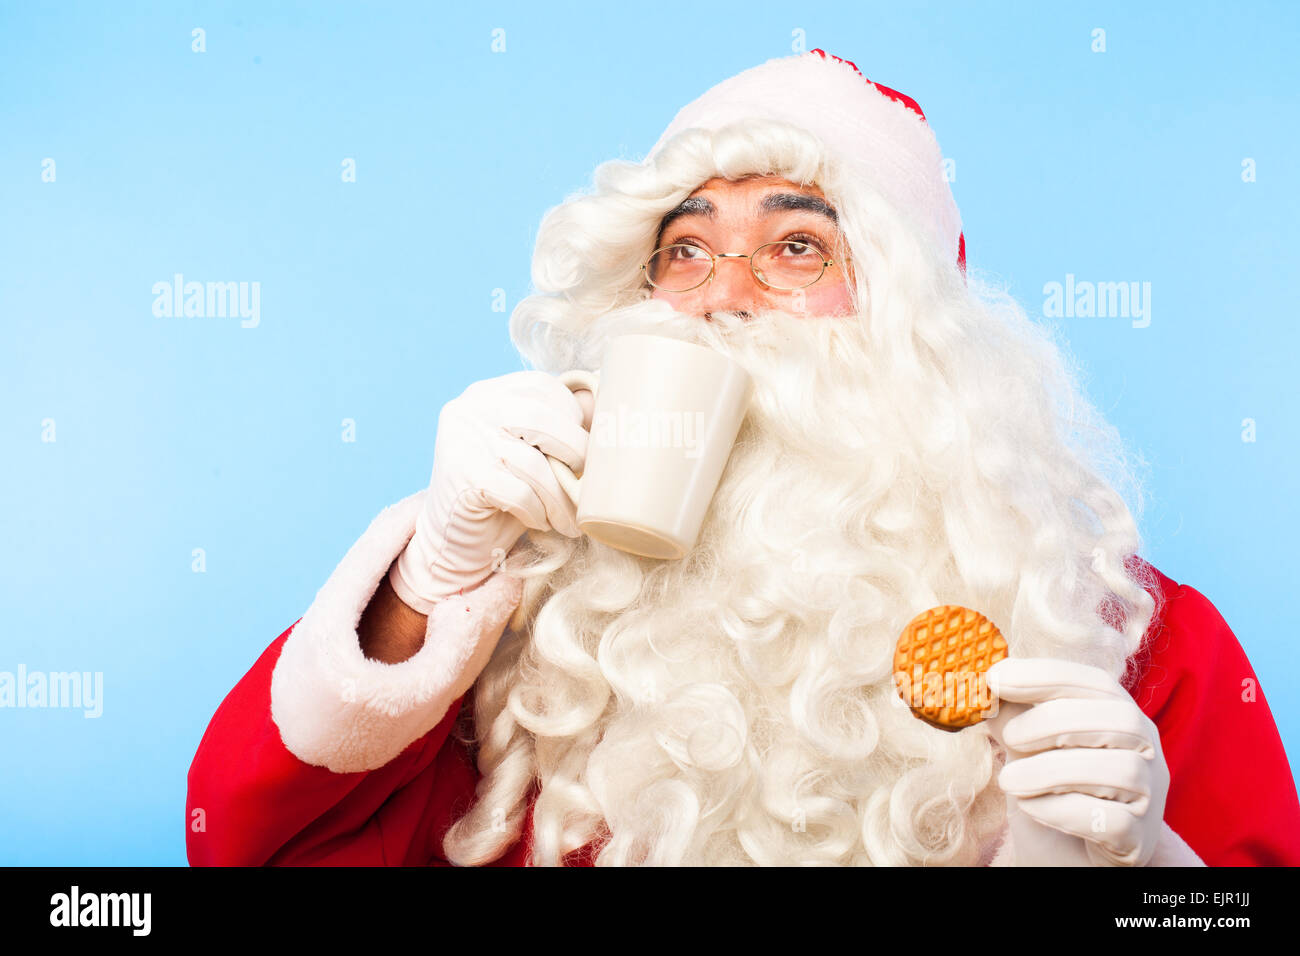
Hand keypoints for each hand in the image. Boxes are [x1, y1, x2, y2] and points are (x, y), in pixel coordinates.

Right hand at [388, 371, 591, 613]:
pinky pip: (517, 492)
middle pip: (541, 418)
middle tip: (586, 487)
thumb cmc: (502, 494)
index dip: (573, 417)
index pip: (543, 387)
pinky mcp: (461, 476)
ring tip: (570, 520)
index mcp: (488, 393)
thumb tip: (602, 405)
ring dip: (560, 498)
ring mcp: (462, 440)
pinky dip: (536, 511)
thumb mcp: (533, 454)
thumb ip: (560, 427)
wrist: (453, 539)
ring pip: (532, 463)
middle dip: (575, 454)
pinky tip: (538, 521)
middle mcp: (471, 408)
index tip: (584, 452)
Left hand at [985, 658, 1169, 866]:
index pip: (1094, 683)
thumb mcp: (1026, 748)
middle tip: (1008, 736)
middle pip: (1119, 720)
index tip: (995, 677)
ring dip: (1052, 771)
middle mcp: (1146, 752)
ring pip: (1120, 771)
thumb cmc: (1050, 791)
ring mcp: (1150, 797)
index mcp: (1119, 716)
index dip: (1045, 675)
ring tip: (1010, 780)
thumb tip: (978, 687)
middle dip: (1054, 721)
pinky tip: (1031, 807)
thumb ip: (1010, 715)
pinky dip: (1064, 811)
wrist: (1066, 856)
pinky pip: (1113, 821)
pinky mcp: (1139, 841)